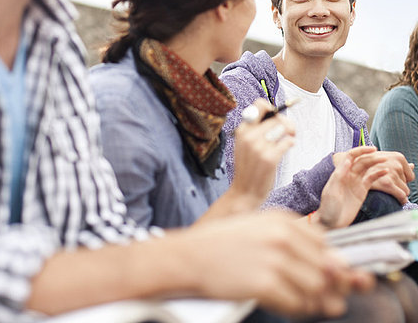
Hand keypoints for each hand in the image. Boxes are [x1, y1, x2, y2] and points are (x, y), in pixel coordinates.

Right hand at [185, 211, 373, 316]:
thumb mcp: (258, 229)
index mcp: (282, 219)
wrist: (187, 257)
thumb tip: (342, 267)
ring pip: (317, 288)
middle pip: (326, 268)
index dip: (324, 263)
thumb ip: (296, 243)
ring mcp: (274, 260)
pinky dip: (293, 309)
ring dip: (309, 299)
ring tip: (288, 296)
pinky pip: (298, 305)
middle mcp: (282, 236)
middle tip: (305, 292)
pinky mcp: (265, 284)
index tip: (316, 272)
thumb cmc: (221, 245)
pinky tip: (277, 302)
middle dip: (321, 285)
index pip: (325, 244)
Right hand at [230, 99, 294, 203]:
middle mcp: (249, 136)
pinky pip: (288, 141)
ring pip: (284, 127)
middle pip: (277, 117)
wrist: (245, 192)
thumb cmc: (249, 168)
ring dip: (291, 132)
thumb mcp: (244, 145)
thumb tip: (277, 114)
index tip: (276, 118)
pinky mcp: (270, 158)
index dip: (273, 109)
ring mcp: (259, 148)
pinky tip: (287, 148)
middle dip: (287, 123)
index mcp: (242, 130)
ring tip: (289, 139)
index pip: (260, 105)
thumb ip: (255, 129)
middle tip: (289, 131)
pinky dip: (290, 143)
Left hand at [317, 148, 388, 227]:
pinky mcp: (361, 190)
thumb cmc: (328, 208)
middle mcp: (347, 175)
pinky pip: (371, 179)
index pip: (350, 157)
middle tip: (382, 157)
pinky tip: (385, 171)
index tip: (371, 149)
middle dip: (371, 157)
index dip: (360, 151)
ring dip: (376, 164)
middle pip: (361, 161)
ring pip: (367, 169)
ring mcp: (355, 182)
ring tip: (386, 162)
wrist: (331, 222)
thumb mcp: (332, 191)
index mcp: (339, 173)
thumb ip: (339, 176)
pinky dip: (378, 174)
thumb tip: (346, 160)